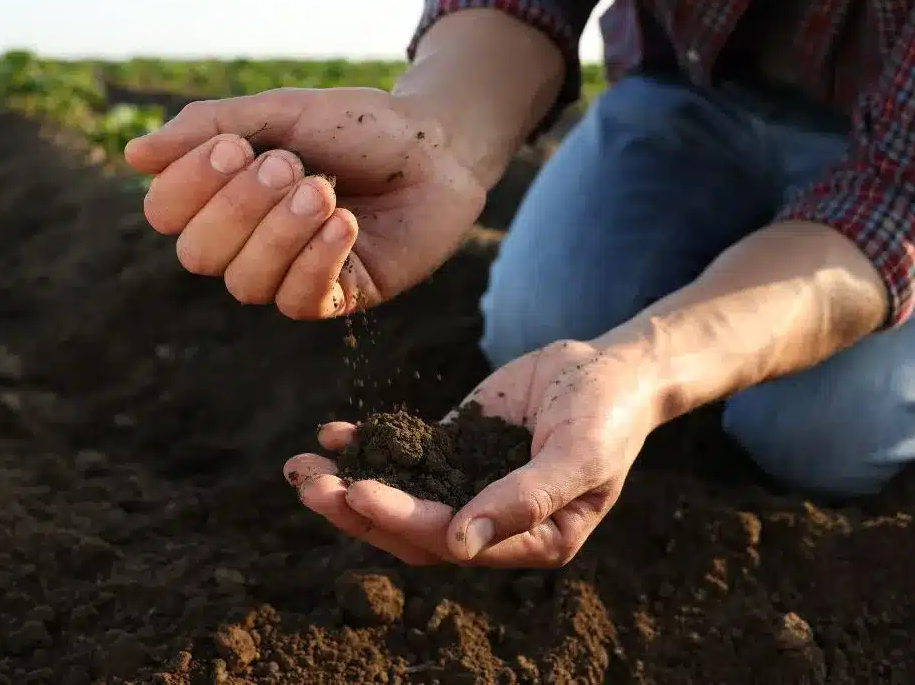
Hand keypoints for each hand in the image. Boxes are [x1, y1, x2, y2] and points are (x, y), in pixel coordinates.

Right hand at [124, 88, 485, 317]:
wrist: (440, 148)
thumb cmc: (360, 127)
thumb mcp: (283, 111)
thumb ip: (212, 127)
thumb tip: (135, 155)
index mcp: (225, 195)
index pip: (166, 214)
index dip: (189, 185)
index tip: (235, 146)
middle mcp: (249, 242)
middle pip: (198, 254)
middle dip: (240, 206)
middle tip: (291, 164)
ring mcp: (291, 274)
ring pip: (245, 283)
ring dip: (281, 232)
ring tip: (323, 191)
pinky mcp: (339, 298)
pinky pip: (299, 302)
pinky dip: (317, 260)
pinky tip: (345, 223)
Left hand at [283, 340, 661, 567]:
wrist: (615, 368)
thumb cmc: (609, 413)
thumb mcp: (580, 454)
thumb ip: (526, 500)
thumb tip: (460, 545)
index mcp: (532, 542)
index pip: (453, 542)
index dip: (403, 519)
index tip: (359, 491)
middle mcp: (495, 525)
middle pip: (413, 531)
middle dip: (357, 509)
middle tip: (307, 485)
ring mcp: (471, 486)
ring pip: (400, 497)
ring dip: (348, 485)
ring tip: (299, 467)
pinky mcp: (457, 449)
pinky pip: (405, 455)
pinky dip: (368, 446)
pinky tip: (331, 433)